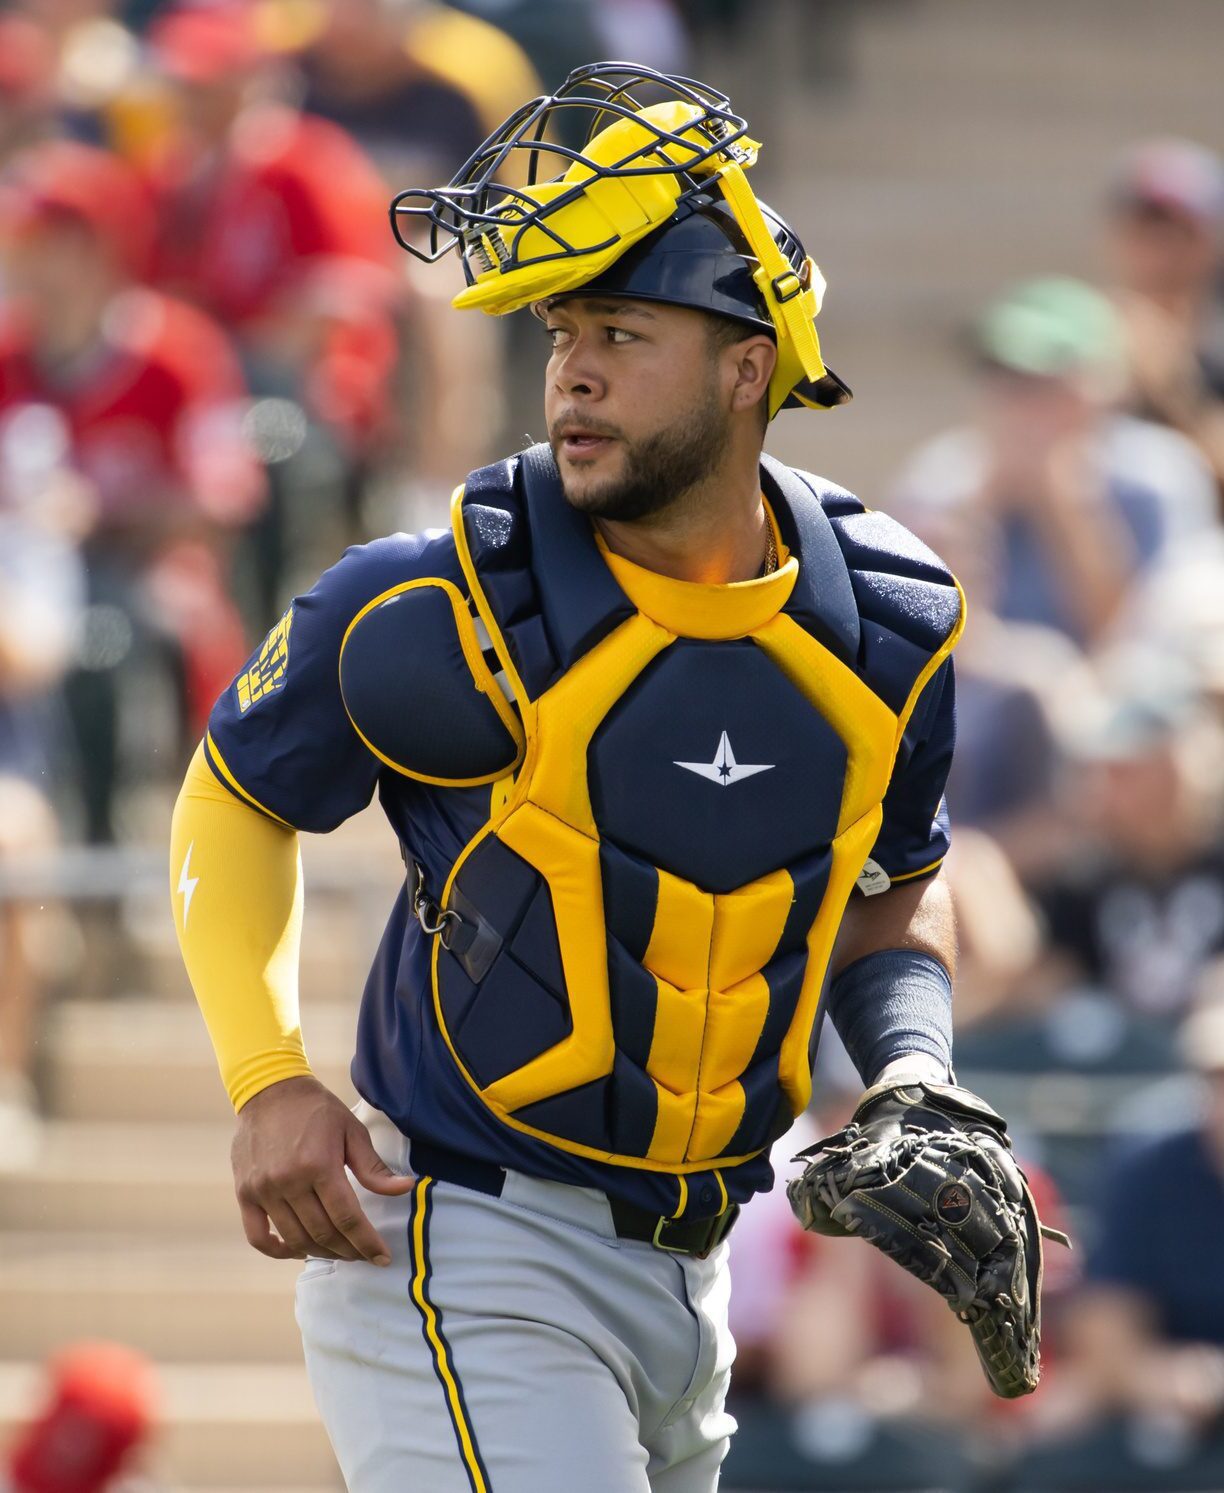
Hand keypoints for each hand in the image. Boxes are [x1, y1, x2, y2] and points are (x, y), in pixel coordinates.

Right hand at [231, 1074, 414, 1263]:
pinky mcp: (245, 1193)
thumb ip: (374, 1167)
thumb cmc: (317, 1109)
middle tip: (363, 1255)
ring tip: (338, 1251)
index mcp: (319, 1164)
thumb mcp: (352, 1130)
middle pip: (323, 1233)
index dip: (367, 1242)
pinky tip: (296, 1250)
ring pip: (295, 1239)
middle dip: (349, 1250)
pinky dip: (277, 1251)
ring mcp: (263, 1190)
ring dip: (320, 1252)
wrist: (270, 1090)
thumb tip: (405, 1188)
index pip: (348, 1218)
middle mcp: (289, 1181)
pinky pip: (258, 1237)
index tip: (382, 1258)